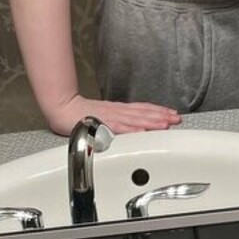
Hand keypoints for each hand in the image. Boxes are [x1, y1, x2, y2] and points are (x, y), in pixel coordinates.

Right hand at [47, 94, 180, 135]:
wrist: (62, 107)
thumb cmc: (80, 114)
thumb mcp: (104, 115)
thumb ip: (119, 120)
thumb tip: (134, 125)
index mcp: (118, 110)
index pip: (142, 109)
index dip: (158, 111)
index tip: (172, 114)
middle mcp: (117, 112)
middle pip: (143, 112)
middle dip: (161, 115)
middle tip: (176, 118)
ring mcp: (110, 117)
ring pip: (135, 118)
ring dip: (152, 121)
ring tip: (166, 124)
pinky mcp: (101, 124)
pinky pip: (119, 127)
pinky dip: (132, 129)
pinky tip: (142, 131)